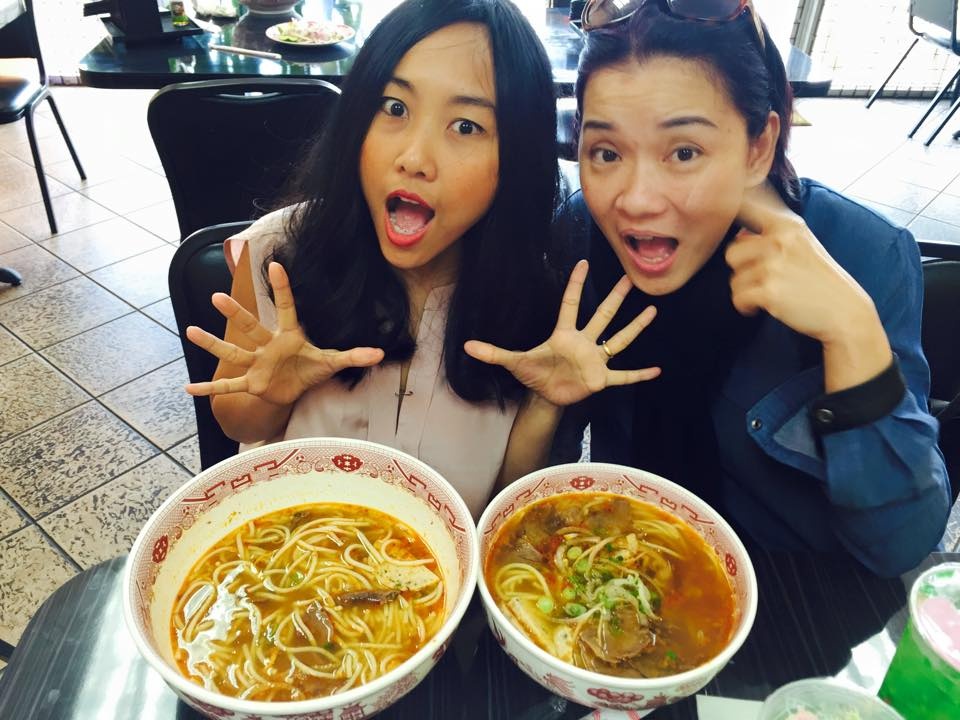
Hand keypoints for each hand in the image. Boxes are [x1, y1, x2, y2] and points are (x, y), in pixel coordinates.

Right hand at [185, 262, 383, 405]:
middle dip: (236, 314)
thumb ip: (354, 356)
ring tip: (191, 331)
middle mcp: (267, 346)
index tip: (276, 265)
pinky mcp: (250, 383)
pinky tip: (188, 389)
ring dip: (212, 344)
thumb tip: (380, 353)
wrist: (290, 391)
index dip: (282, 288)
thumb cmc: (308, 370)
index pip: (287, 308)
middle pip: (250, 327)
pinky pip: (228, 386)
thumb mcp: (331, 363)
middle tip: (217, 296)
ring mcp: (256, 364)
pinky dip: (209, 390)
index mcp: (289, 336)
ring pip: (232, 353)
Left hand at [464, 260, 659, 406]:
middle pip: (602, 315)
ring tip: (652, 310)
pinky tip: (656, 370)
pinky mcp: (600, 379)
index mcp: (563, 335)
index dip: (576, 284)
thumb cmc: (534, 374)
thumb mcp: (513, 363)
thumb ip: (493, 353)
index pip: (570, 304)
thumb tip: (466, 346)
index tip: (583, 263)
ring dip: (635, 327)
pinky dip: (638, 374)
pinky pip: (623, 375)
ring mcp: (594, 359)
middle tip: (629, 277)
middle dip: (615, 298)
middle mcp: (583, 342)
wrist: (546, 397)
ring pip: (618, 340)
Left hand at [726, 182, 875, 344]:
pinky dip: (745, 307)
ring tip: (766, 294)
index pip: (750, 206)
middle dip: (741, 270)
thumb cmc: (821, 280)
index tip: (722, 211)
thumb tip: (739, 234)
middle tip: (760, 280)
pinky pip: (738, 298)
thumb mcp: (802, 247)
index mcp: (789, 226)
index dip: (730, 205)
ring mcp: (775, 266)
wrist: (845, 311)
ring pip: (734, 279)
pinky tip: (760, 308)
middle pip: (732, 252)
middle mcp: (781, 241)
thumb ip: (772, 237)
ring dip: (746, 291)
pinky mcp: (770, 291)